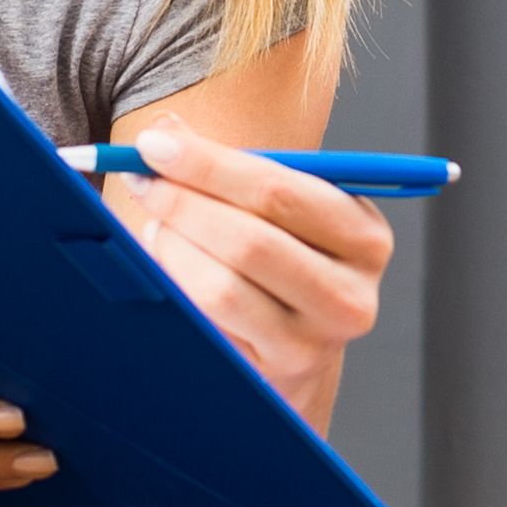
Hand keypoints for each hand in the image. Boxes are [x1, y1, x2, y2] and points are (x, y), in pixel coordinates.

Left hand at [96, 120, 390, 429]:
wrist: (297, 341)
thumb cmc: (281, 255)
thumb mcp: (279, 209)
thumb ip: (230, 166)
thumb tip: (162, 131)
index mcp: (364, 236)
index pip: (279, 191)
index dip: (208, 164)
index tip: (153, 145)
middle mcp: (351, 295)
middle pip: (251, 242)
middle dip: (184, 204)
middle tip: (141, 180)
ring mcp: (315, 345)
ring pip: (224, 288)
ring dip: (174, 248)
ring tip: (154, 225)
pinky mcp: (274, 376)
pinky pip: (208, 325)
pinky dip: (175, 287)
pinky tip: (164, 264)